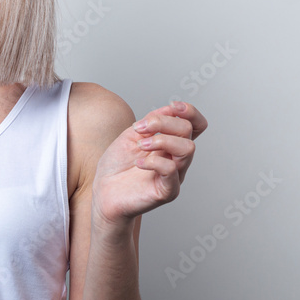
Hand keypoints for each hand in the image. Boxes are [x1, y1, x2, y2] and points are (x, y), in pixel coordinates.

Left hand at [91, 101, 206, 227]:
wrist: (104, 193)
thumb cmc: (117, 166)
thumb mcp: (132, 135)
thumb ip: (151, 122)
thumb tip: (171, 109)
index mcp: (170, 144)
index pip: (195, 125)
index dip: (190, 112)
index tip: (172, 106)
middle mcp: (177, 159)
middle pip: (188, 131)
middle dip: (163, 122)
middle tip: (139, 129)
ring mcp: (175, 175)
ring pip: (187, 149)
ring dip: (161, 140)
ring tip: (141, 145)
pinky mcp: (167, 191)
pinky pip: (171, 171)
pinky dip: (153, 161)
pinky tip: (138, 163)